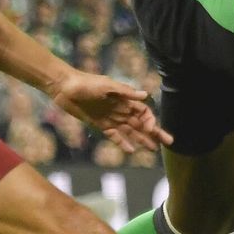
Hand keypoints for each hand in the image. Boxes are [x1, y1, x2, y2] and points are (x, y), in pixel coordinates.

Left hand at [47, 70, 172, 153]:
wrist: (64, 87)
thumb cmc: (86, 83)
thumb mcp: (106, 85)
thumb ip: (125, 92)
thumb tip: (145, 95)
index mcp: (124, 98)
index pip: (143, 112)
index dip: (151, 120)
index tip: (152, 129)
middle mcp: (120, 109)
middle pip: (141, 123)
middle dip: (154, 132)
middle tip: (168, 143)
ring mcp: (111, 117)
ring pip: (130, 131)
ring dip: (142, 139)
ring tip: (153, 150)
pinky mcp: (100, 124)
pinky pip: (114, 135)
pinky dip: (123, 142)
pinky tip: (132, 150)